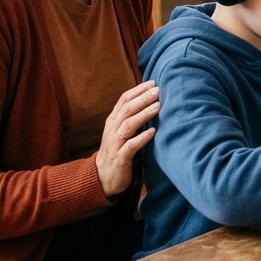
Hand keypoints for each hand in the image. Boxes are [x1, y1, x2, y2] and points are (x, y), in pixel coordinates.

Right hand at [97, 80, 160, 196]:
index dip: (137, 90)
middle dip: (142, 98)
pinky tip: (153, 132)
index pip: (123, 100)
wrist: (102, 178)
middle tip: (158, 90)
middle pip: (126, 109)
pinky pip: (130, 146)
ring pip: (128, 125)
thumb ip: (131, 118)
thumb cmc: (117, 151)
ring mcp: (115, 144)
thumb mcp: (121, 132)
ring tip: (158, 106)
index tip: (152, 82)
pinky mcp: (120, 158)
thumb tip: (150, 101)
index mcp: (112, 121)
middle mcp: (112, 130)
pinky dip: (141, 138)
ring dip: (144, 114)